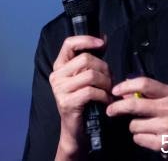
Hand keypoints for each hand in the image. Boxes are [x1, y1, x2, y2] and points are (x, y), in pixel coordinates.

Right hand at [49, 35, 112, 157]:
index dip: (86, 40)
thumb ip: (92, 59)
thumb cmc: (84, 101)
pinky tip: (107, 101)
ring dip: (106, 83)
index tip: (101, 44)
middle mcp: (57, 75)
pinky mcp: (67, 102)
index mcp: (60, 66)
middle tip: (110, 80)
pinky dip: (104, 96)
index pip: (69, 43)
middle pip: (86, 60)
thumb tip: (103, 38)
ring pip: (90, 75)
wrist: (77, 130)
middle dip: (104, 68)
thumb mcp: (86, 77)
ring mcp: (60, 89)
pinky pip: (91, 91)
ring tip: (109, 91)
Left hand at [106, 77, 167, 159]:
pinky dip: (140, 138)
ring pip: (134, 125)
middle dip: (116, 107)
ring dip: (134, 127)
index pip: (144, 83)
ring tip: (145, 127)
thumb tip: (124, 92)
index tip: (115, 90)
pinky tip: (150, 137)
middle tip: (110, 110)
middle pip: (133, 105)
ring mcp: (167, 127)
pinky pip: (138, 138)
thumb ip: (151, 94)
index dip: (125, 86)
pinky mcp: (164, 144)